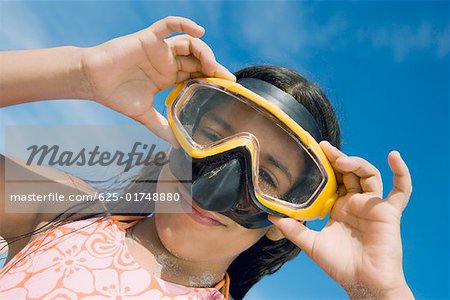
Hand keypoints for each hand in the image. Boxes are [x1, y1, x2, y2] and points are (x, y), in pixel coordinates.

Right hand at [80, 16, 234, 145]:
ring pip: (189, 43)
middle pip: (198, 60)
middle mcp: (167, 62)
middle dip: (214, 68)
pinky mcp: (148, 38)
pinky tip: (199, 31)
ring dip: (205, 52)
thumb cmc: (115, 96)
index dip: (212, 79)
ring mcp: (159, 49)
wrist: (92, 82)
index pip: (196, 75)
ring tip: (212, 67)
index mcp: (169, 77)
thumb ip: (161, 127)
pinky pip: (168, 25)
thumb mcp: (143, 115)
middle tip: (226, 79)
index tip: (227, 88)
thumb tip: (177, 144)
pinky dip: (184, 24)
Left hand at [270, 141, 413, 298]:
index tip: (314, 152)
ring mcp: (372, 205)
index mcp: (339, 207)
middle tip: (324, 148)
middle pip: (349, 172)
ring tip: (342, 160)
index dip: (325, 166)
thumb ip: (293, 229)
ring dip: (357, 163)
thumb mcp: (310, 244)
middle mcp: (355, 203)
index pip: (333, 179)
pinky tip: (394, 156)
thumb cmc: (340, 265)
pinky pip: (401, 190)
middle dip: (338, 158)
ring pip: (369, 174)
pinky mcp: (388, 211)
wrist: (363, 283)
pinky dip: (401, 173)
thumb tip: (271, 216)